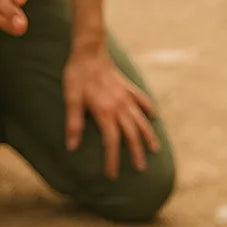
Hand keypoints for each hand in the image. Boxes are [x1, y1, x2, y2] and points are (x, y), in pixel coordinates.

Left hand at [63, 47, 159, 178]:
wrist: (89, 51)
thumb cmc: (77, 75)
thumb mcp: (71, 99)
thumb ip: (73, 123)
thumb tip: (72, 147)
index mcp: (105, 111)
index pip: (112, 141)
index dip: (112, 160)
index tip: (113, 175)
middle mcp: (119, 106)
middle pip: (131, 134)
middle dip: (136, 152)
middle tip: (141, 168)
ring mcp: (126, 96)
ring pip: (141, 119)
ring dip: (148, 135)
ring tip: (155, 149)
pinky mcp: (127, 86)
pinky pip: (141, 99)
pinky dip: (148, 108)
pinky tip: (153, 115)